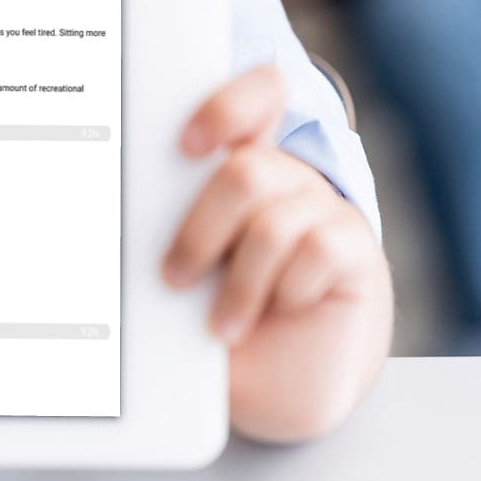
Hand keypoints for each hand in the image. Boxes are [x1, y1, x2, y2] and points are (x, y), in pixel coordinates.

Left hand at [167, 65, 392, 442]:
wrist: (283, 380)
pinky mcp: (357, 249)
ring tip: (222, 324)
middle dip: (201, 230)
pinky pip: (318, 249)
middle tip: (175, 277)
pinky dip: (286, 290)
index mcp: (242, 166)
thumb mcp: (189, 270)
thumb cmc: (225, 313)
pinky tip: (279, 309)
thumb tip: (122, 215)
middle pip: (245, 170)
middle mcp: (287, 177)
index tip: (188, 144)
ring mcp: (326, 210)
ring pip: (271, 222)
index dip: (226, 107)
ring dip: (239, 283)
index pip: (251, 100)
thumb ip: (169, 229)